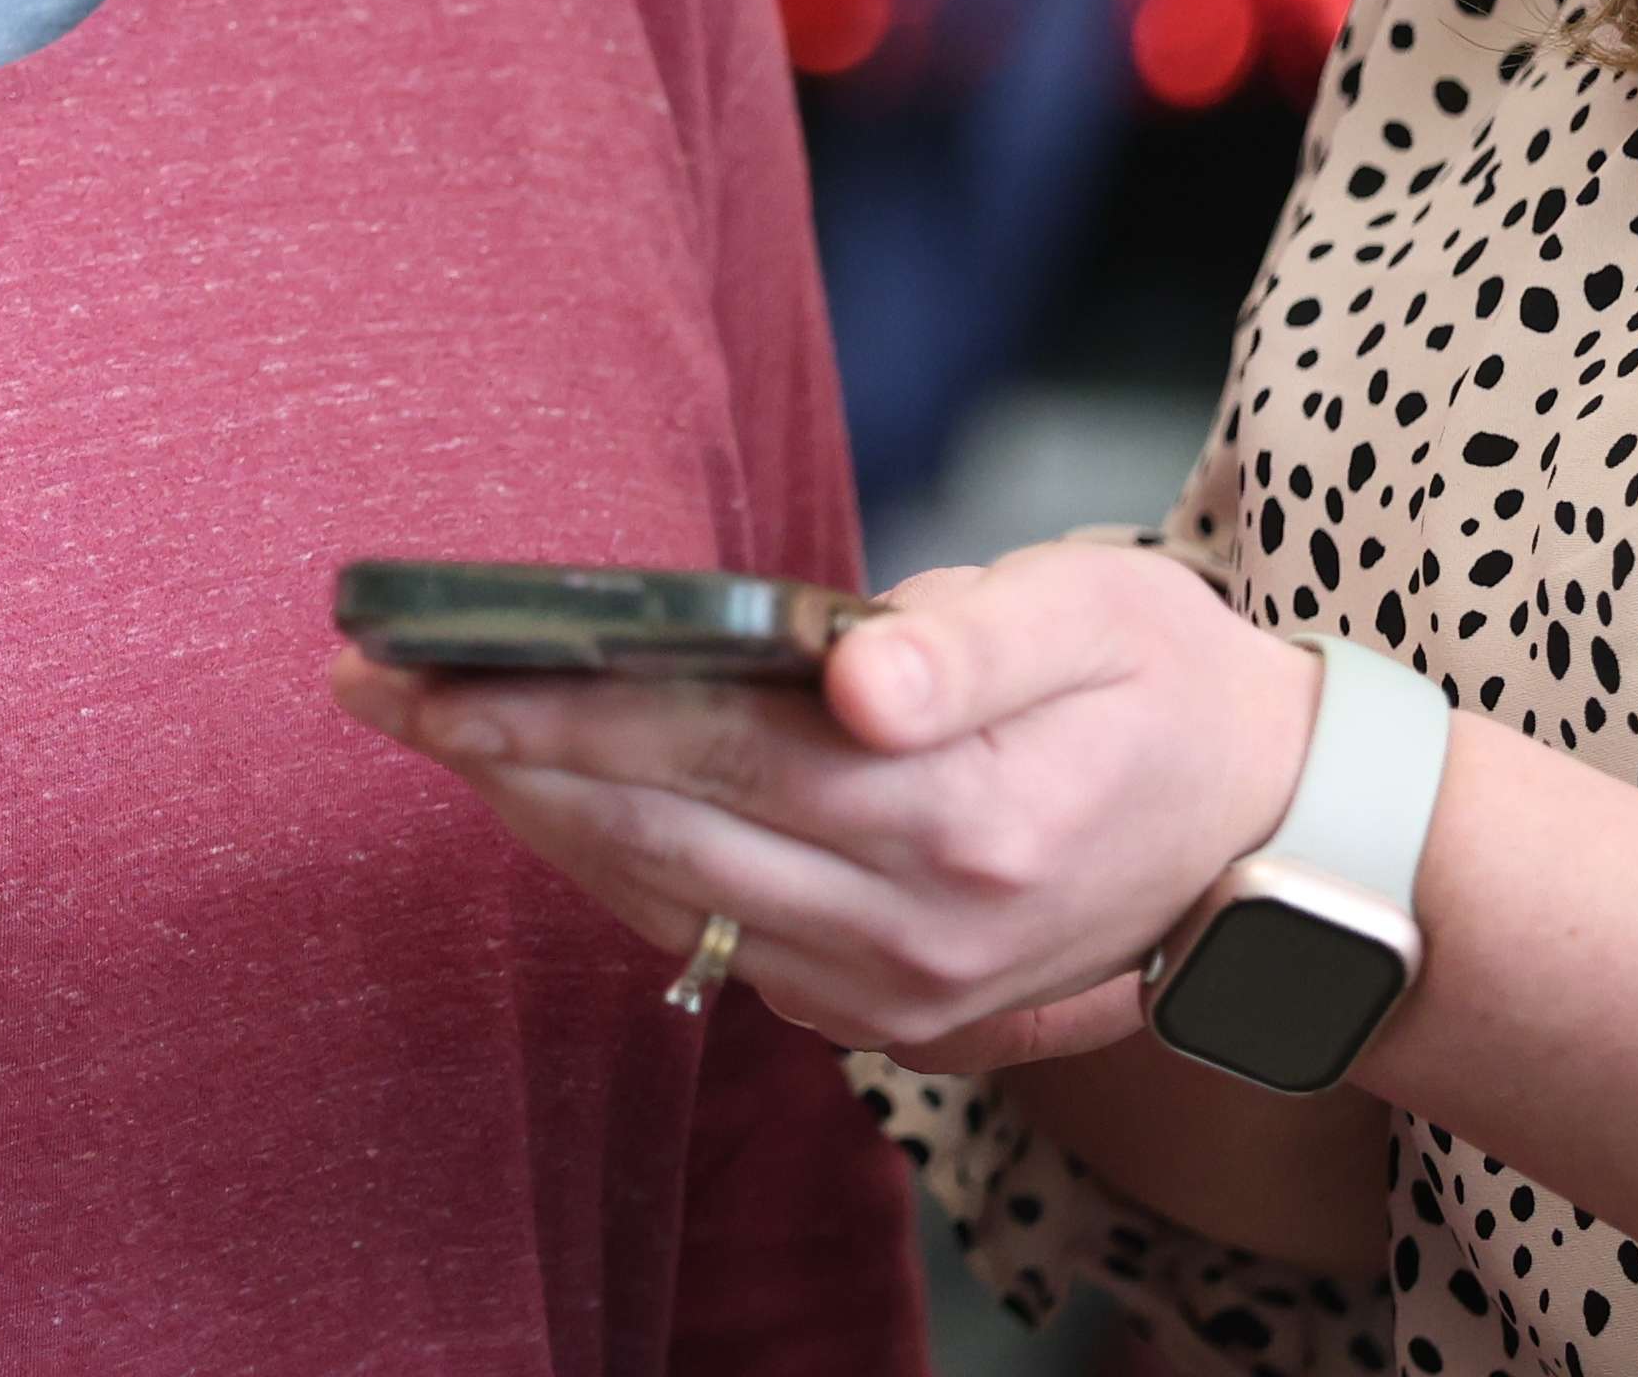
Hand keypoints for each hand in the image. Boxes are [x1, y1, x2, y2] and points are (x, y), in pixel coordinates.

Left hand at [329, 540, 1326, 1073]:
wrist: (1269, 841)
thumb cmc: (1168, 686)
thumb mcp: (1097, 615)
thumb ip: (966, 641)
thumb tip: (852, 674)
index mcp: (960, 821)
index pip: (701, 757)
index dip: (549, 712)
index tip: (422, 669)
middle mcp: (917, 934)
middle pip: (656, 838)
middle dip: (499, 758)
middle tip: (368, 684)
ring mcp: (900, 997)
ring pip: (670, 904)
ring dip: (540, 819)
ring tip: (431, 729)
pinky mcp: (892, 1022)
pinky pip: (716, 948)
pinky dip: (622, 873)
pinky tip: (551, 805)